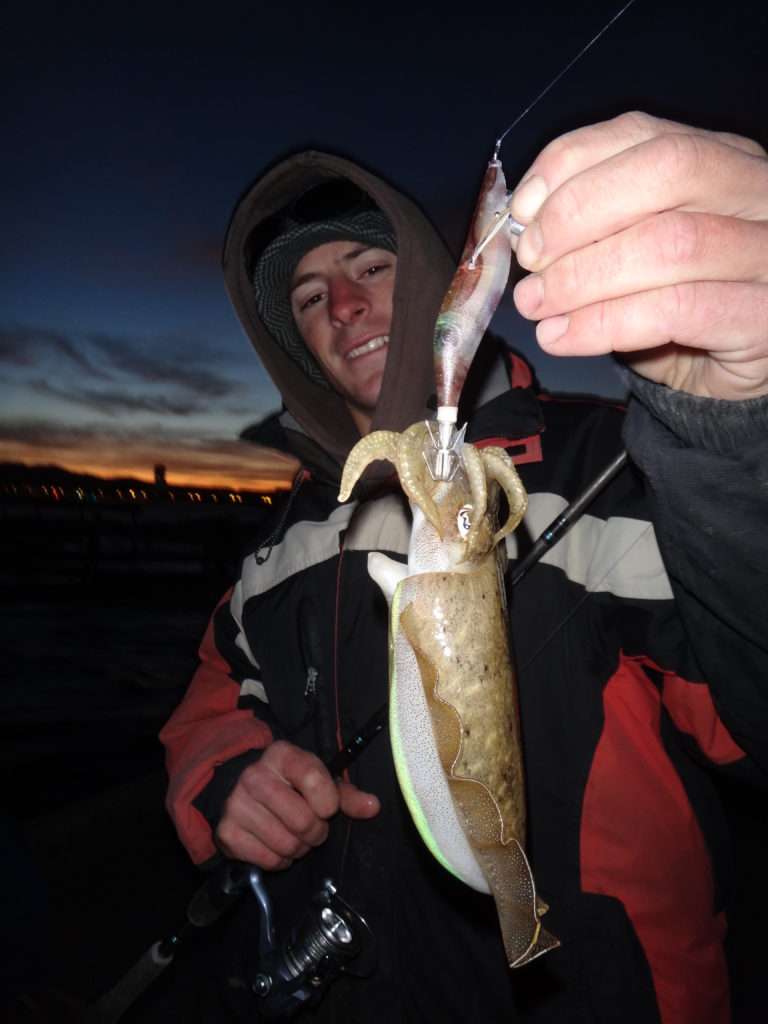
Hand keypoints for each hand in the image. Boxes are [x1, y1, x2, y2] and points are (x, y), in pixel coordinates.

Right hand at [215, 740, 379, 869]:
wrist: (242, 792)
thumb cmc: (290, 786)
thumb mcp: (318, 781)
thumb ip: (346, 795)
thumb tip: (373, 806)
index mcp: (282, 755)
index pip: (314, 780)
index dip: (328, 802)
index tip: (326, 806)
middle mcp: (255, 776)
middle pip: (303, 820)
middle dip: (316, 832)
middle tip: (311, 827)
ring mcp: (236, 804)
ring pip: (287, 844)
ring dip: (299, 848)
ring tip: (294, 836)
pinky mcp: (226, 832)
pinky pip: (269, 861)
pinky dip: (280, 860)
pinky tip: (276, 845)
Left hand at [509, 111, 767, 399]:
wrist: (736, 374)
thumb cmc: (679, 304)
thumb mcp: (635, 250)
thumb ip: (595, 222)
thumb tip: (528, 218)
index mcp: (724, 158)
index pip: (643, 133)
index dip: (570, 165)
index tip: (523, 211)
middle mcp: (757, 193)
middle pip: (666, 170)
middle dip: (578, 213)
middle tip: (531, 261)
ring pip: (669, 243)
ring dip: (582, 277)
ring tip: (537, 304)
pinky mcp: (762, 316)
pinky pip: (675, 310)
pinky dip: (603, 324)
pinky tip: (562, 337)